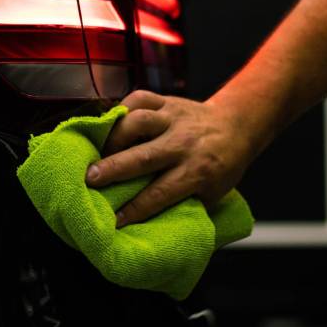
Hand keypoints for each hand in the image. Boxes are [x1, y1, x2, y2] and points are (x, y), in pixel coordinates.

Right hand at [85, 90, 256, 226]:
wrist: (236, 125)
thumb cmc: (222, 165)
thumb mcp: (213, 193)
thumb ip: (186, 205)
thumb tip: (153, 227)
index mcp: (198, 171)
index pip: (161, 193)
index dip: (136, 208)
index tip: (114, 220)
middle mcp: (184, 143)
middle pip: (144, 156)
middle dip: (114, 168)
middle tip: (89, 178)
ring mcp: (174, 118)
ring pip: (140, 121)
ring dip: (115, 135)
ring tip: (98, 149)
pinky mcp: (167, 101)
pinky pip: (141, 98)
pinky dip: (123, 107)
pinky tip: (112, 121)